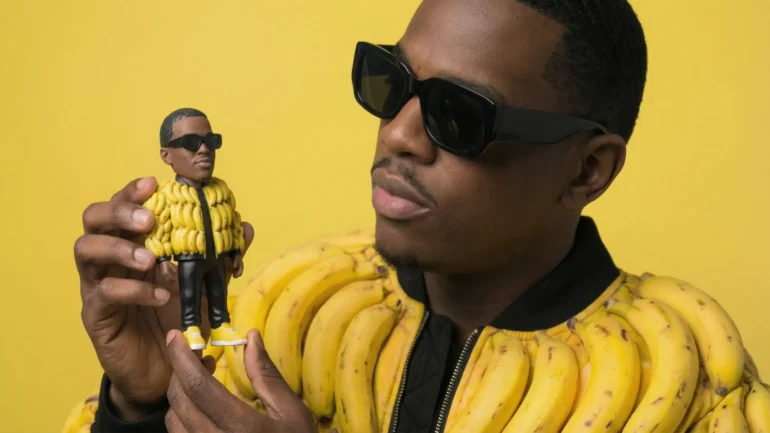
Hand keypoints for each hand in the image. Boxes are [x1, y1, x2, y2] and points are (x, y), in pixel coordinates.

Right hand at [74, 177, 254, 419]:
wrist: (164, 370)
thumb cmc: (177, 320)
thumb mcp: (205, 285)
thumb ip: (222, 256)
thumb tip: (245, 227)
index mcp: (132, 243)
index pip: (122, 206)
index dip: (133, 191)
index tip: (153, 183)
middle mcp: (109, 258)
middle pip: (94, 218)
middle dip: (120, 210)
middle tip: (149, 220)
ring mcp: (96, 284)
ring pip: (86, 249)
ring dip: (119, 247)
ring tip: (150, 260)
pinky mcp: (96, 314)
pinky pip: (103, 292)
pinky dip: (132, 289)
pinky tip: (159, 295)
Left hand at [164, 329, 317, 432]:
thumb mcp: (292, 412)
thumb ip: (267, 375)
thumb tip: (251, 337)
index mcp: (242, 427)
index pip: (198, 387)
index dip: (181, 358)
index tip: (175, 336)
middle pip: (179, 401)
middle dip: (179, 372)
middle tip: (198, 357)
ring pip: (173, 422)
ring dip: (180, 396)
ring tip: (201, 384)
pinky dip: (182, 418)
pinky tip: (202, 411)